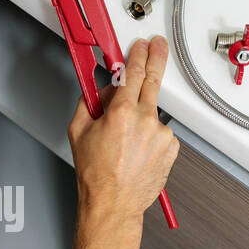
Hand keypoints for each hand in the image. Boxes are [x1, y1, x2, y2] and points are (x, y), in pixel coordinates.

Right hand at [68, 36, 178, 223]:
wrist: (113, 203)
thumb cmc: (95, 174)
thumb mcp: (78, 131)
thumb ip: (89, 102)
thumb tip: (101, 89)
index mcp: (121, 113)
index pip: (133, 72)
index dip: (138, 54)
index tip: (141, 45)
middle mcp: (145, 121)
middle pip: (153, 80)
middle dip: (155, 58)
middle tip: (158, 47)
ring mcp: (161, 134)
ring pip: (152, 113)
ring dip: (142, 117)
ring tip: (126, 140)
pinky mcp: (170, 147)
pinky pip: (159, 132)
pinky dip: (150, 135)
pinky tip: (136, 150)